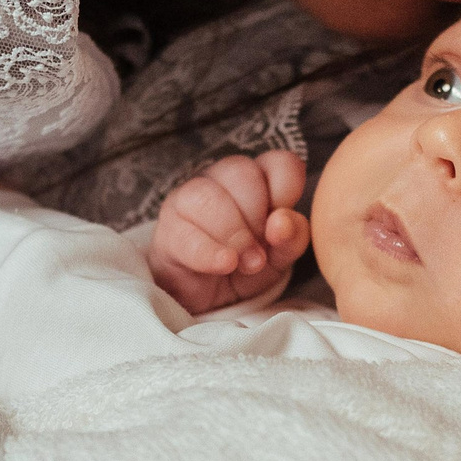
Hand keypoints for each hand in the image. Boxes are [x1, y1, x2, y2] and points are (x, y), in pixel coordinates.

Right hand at [147, 150, 309, 314]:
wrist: (206, 298)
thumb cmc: (246, 265)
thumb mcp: (280, 258)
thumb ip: (292, 238)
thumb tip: (282, 223)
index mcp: (258, 178)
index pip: (278, 162)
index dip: (286, 190)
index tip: (281, 224)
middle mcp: (222, 179)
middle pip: (241, 172)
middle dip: (256, 216)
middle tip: (261, 252)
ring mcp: (188, 198)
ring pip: (208, 195)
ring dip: (233, 233)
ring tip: (247, 264)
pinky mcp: (168, 228)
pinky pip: (185, 232)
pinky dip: (210, 252)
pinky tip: (225, 264)